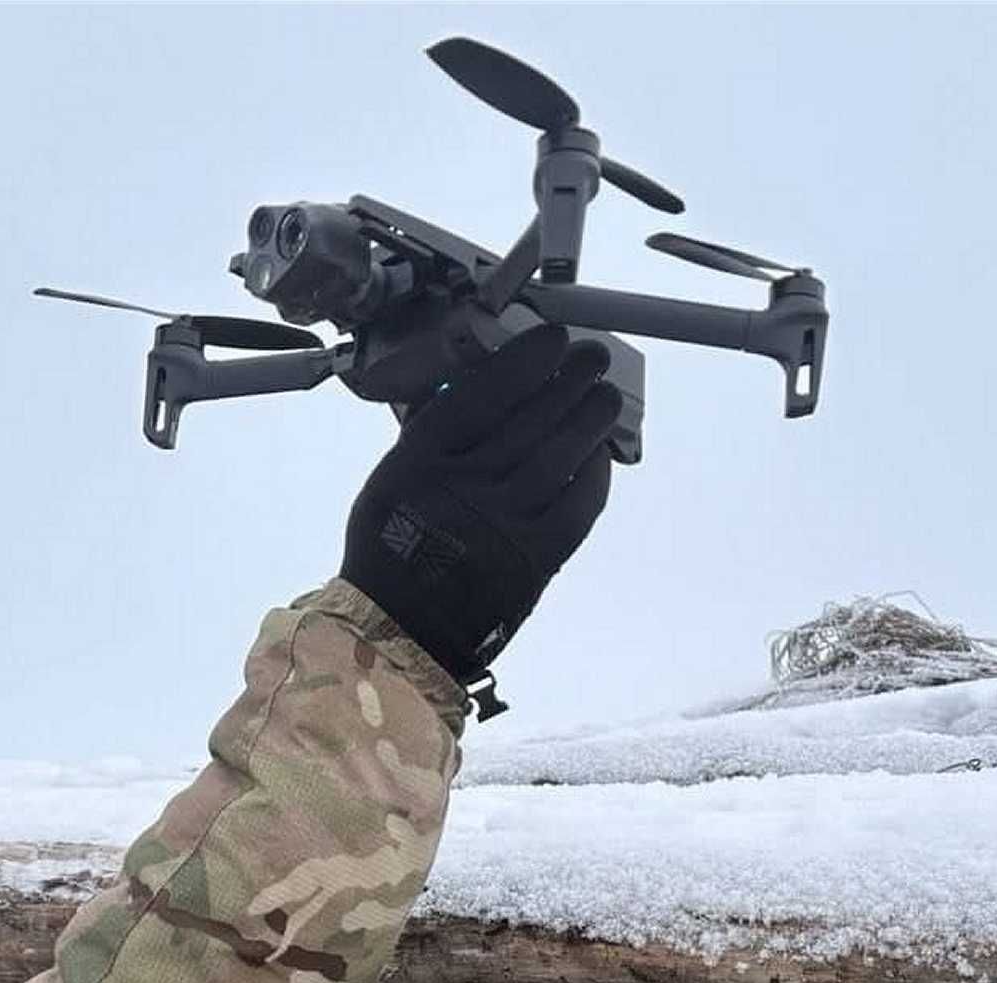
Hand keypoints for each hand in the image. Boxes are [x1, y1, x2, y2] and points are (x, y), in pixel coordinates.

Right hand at [339, 323, 620, 688]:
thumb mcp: (390, 475)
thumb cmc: (393, 545)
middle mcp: (461, 487)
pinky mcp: (533, 560)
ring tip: (605, 397)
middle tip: (591, 359)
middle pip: (529, 418)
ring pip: (558, 455)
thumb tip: (479, 381)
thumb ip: (430, 429)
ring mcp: (500, 524)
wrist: (400, 628)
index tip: (551, 340)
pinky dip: (593, 475)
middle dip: (569, 380)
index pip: (482, 394)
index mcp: (419, 461)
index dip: (524, 361)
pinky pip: (576, 506)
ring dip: (590, 419)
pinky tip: (600, 453)